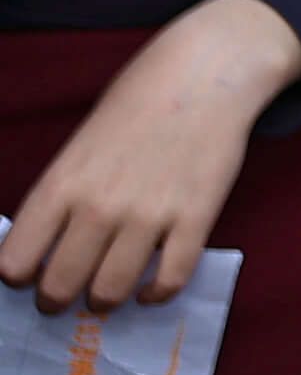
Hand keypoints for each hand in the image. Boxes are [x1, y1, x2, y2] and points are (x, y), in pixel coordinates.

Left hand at [3, 0, 300, 307]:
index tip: (27, 275)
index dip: (17, 277)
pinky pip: (170, 280)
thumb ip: (64, 196)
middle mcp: (99, 206)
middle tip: (62, 298)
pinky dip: (155, 295)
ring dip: (102, 302)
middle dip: (55, 301)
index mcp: (63, 184)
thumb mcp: (81, 145)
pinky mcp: (195, 218)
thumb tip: (51, 248)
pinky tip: (150, 290)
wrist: (206, 72)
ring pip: (110, 291)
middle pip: (59, 286)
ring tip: (104, 297)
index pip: (15, 261)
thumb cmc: (137, 103)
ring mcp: (149, 214)